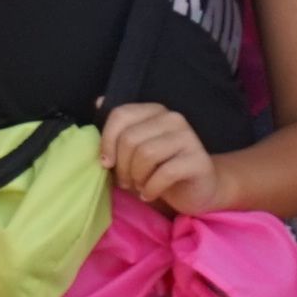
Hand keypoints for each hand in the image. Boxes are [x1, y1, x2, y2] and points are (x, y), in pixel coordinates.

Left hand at [100, 101, 221, 214]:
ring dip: (136, 177)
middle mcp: (172, 119)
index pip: (120, 115)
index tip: (107, 163)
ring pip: (146, 154)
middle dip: (122, 166)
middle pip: (130, 138)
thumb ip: (118, 128)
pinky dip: (151, 188)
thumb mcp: (135, 149)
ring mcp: (188, 137)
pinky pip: (164, 173)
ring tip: (139, 186)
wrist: (196, 188)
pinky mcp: (198, 160)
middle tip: (125, 181)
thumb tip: (98, 102)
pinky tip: (149, 194)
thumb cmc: (159, 168)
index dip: (107, 141)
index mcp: (154, 111)